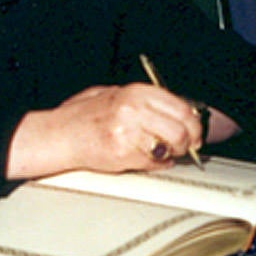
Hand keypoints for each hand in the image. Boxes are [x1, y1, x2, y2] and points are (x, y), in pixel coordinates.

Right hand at [5, 83, 204, 179]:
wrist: (60, 134)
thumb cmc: (85, 115)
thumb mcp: (116, 94)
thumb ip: (145, 101)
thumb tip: (177, 112)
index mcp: (136, 92)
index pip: (181, 107)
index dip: (194, 123)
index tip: (195, 131)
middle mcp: (134, 109)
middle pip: (181, 129)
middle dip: (188, 141)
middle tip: (185, 146)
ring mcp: (129, 132)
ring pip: (170, 147)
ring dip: (172, 153)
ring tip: (163, 152)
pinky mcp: (122, 154)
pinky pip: (152, 162)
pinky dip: (156, 164)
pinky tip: (147, 159)